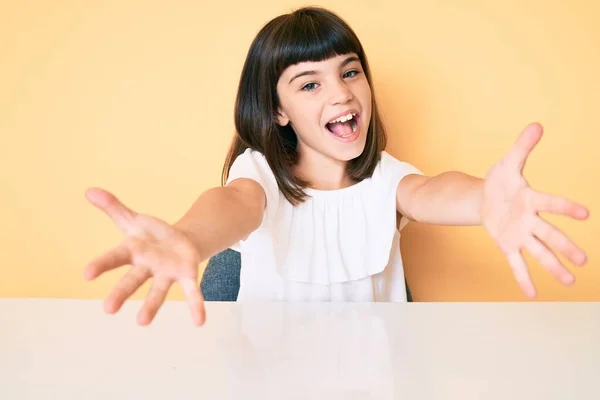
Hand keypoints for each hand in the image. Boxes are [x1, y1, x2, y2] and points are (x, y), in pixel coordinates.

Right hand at [84, 188, 205, 325]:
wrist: (179, 242)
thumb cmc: (151, 235)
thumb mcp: (133, 219)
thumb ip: (114, 208)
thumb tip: (90, 190)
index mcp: (133, 251)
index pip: (114, 258)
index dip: (101, 265)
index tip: (86, 274)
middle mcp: (147, 267)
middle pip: (132, 280)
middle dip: (121, 293)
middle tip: (108, 309)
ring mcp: (166, 274)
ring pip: (158, 291)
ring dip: (151, 306)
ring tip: (142, 323)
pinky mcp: (186, 276)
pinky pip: (191, 292)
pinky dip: (195, 307)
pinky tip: (200, 322)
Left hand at [481, 123, 588, 297]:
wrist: (485, 198)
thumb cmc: (501, 181)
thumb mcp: (507, 164)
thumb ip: (522, 147)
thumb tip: (537, 125)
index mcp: (532, 200)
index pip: (551, 203)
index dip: (566, 208)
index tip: (584, 214)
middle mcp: (530, 220)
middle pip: (550, 235)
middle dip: (565, 247)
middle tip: (583, 260)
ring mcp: (520, 235)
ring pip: (538, 252)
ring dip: (553, 266)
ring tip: (570, 282)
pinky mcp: (508, 245)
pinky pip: (516, 263)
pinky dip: (523, 278)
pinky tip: (531, 295)